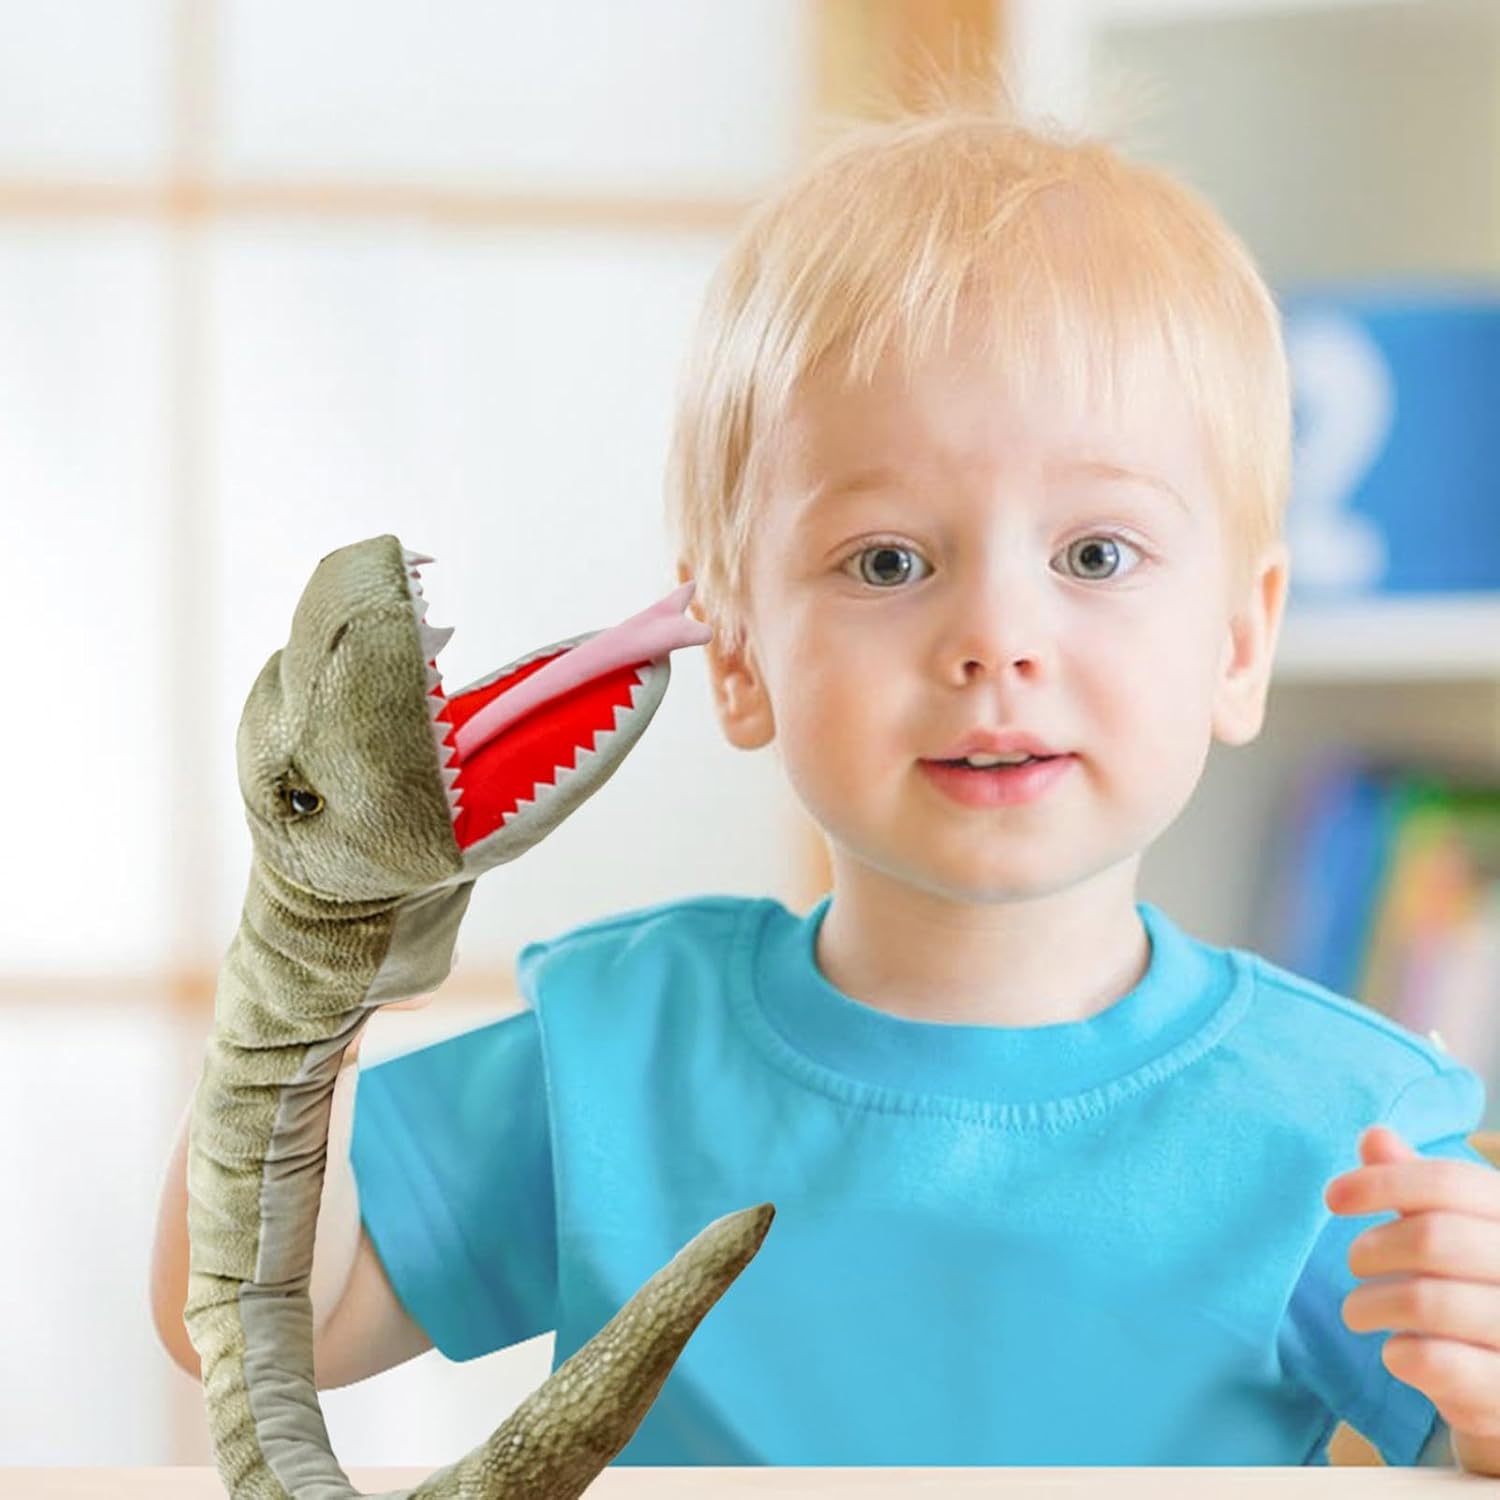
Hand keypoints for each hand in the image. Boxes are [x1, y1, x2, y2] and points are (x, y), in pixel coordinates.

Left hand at [1326, 1125, 1499, 1453]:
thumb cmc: (1470, 1284)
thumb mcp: (1447, 1225)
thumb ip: (1414, 1184)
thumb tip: (1374, 1137)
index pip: (1448, 1182)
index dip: (1381, 1182)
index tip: (1333, 1196)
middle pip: (1434, 1238)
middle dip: (1372, 1249)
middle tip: (1355, 1263)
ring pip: (1426, 1301)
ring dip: (1369, 1304)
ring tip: (1358, 1310)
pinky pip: (1435, 1361)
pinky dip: (1398, 1352)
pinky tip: (1396, 1351)